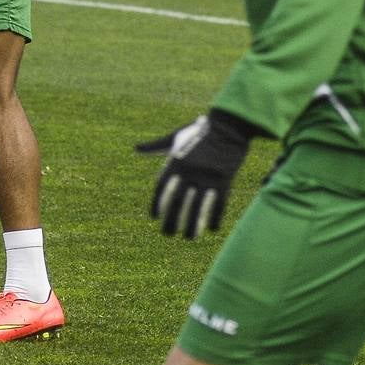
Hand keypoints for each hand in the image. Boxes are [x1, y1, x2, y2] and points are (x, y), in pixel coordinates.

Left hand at [136, 110, 252, 238]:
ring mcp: (207, 177)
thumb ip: (156, 146)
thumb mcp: (175, 137)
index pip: (161, 188)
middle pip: (177, 202)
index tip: (154, 217)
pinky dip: (214, 218)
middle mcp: (188, 172)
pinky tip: (211, 229)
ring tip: (189, 238)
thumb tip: (136, 148)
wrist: (228, 126)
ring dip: (193, 225)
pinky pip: (218, 205)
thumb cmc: (199, 131)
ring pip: (197, 208)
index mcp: (175, 162)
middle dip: (171, 221)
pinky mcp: (224, 181)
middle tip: (167, 235)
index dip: (157, 204)